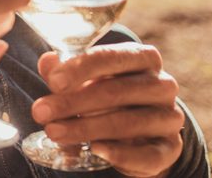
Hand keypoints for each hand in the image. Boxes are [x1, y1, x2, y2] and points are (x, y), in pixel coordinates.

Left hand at [31, 43, 183, 177]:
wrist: (142, 132)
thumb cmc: (109, 95)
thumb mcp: (86, 79)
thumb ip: (65, 71)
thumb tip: (47, 62)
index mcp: (143, 58)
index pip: (111, 57)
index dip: (80, 68)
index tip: (53, 82)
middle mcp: (162, 84)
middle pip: (115, 91)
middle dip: (72, 102)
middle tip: (41, 112)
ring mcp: (169, 117)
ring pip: (126, 122)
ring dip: (85, 128)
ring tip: (54, 132)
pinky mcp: (170, 148)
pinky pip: (147, 154)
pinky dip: (119, 153)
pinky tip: (95, 149)